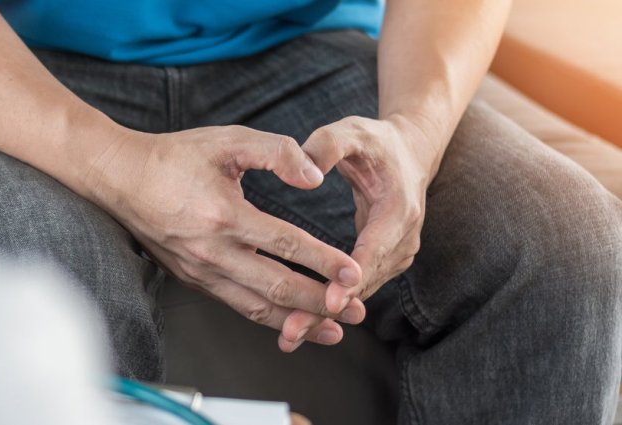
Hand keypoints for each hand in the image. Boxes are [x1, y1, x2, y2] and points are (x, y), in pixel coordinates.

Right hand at [93, 125, 366, 346]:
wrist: (121, 179)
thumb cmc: (175, 157)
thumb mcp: (228, 139)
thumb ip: (276, 152)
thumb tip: (314, 178)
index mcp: (224, 215)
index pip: (286, 245)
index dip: (324, 261)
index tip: (355, 272)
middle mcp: (213, 252)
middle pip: (277, 287)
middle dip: (322, 303)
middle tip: (357, 310)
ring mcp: (201, 271)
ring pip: (258, 308)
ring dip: (299, 322)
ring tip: (334, 331)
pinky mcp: (194, 280)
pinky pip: (238, 306)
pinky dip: (269, 320)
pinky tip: (291, 324)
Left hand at [279, 115, 443, 346]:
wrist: (406, 151)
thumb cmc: (373, 142)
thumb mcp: (350, 132)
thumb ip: (327, 145)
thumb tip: (306, 169)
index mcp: (398, 210)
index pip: (374, 251)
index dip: (349, 278)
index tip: (328, 300)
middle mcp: (403, 239)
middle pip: (364, 282)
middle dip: (328, 308)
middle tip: (293, 331)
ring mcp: (396, 254)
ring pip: (360, 292)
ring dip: (325, 314)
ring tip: (290, 335)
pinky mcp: (384, 261)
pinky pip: (355, 288)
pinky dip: (330, 305)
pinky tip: (300, 323)